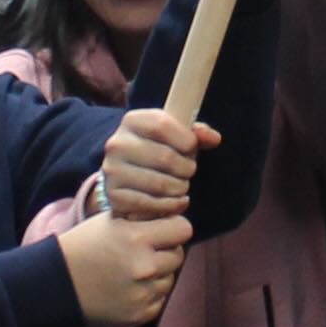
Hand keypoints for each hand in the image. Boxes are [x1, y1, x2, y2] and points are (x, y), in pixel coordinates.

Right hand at [59, 205, 190, 326]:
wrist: (57, 283)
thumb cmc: (83, 245)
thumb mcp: (110, 219)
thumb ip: (145, 213)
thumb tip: (181, 205)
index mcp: (137, 238)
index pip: (183, 229)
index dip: (173, 227)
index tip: (162, 230)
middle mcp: (145, 266)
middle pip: (178, 255)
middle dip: (164, 251)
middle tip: (142, 251)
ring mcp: (143, 293)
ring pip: (170, 279)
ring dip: (157, 274)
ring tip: (131, 270)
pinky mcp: (139, 315)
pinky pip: (159, 300)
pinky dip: (148, 294)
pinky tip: (127, 287)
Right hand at [92, 104, 212, 223]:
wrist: (128, 174)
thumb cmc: (158, 150)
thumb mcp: (176, 135)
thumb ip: (197, 134)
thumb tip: (213, 138)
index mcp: (132, 121)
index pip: (162, 125)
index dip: (185, 139)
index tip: (192, 147)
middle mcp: (117, 143)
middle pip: (164, 157)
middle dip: (186, 168)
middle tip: (188, 171)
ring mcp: (112, 170)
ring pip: (159, 183)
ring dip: (179, 188)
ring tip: (181, 186)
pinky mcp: (113, 195)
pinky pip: (149, 204)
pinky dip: (170, 205)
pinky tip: (177, 201)